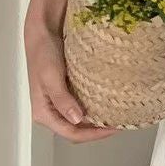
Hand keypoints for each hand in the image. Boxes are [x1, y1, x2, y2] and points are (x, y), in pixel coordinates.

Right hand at [24, 0, 118, 142]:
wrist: (43, 30)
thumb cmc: (44, 53)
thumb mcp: (51, 76)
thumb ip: (62, 99)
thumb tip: (77, 119)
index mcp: (44, 112)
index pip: (72, 133)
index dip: (94, 135)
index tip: (115, 128)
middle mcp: (52, 109)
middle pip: (77, 128)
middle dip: (98, 129)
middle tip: (121, 121)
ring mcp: (61, 99)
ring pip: (81, 116)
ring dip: (98, 118)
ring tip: (118, 112)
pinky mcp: (68, 87)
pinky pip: (83, 101)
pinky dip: (96, 103)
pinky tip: (109, 98)